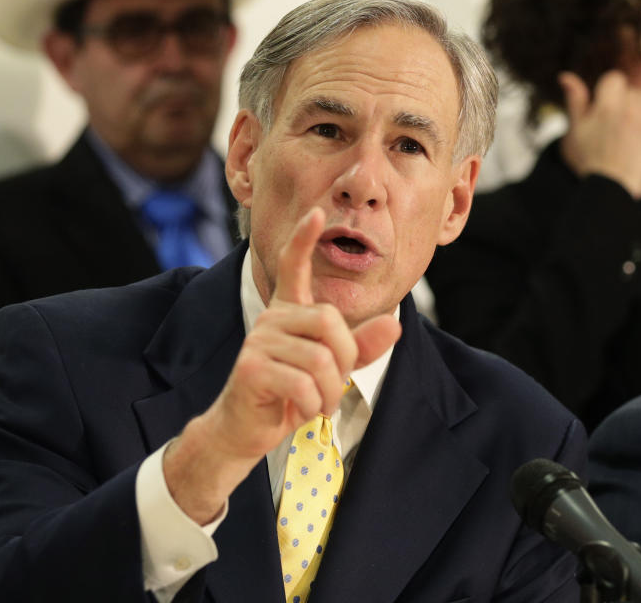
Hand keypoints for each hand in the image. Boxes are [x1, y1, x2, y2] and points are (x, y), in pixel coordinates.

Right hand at [164, 207, 400, 522]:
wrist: (245, 429)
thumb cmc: (289, 395)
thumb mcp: (331, 370)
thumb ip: (362, 347)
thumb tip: (395, 322)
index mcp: (288, 312)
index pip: (291, 266)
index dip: (303, 239)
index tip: (315, 212)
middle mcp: (271, 318)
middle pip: (328, 321)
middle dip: (343, 358)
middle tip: (333, 384)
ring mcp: (258, 341)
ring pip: (319, 358)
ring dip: (328, 391)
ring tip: (317, 403)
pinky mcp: (251, 368)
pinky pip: (303, 383)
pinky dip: (312, 404)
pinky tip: (301, 410)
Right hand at [558, 70, 640, 197]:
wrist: (613, 183)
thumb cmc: (591, 156)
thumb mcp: (577, 128)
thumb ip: (575, 99)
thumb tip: (564, 75)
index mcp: (606, 107)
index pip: (614, 78)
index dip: (608, 88)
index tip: (604, 103)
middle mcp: (628, 109)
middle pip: (630, 86)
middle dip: (623, 97)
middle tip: (616, 118)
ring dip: (639, 98)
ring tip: (630, 117)